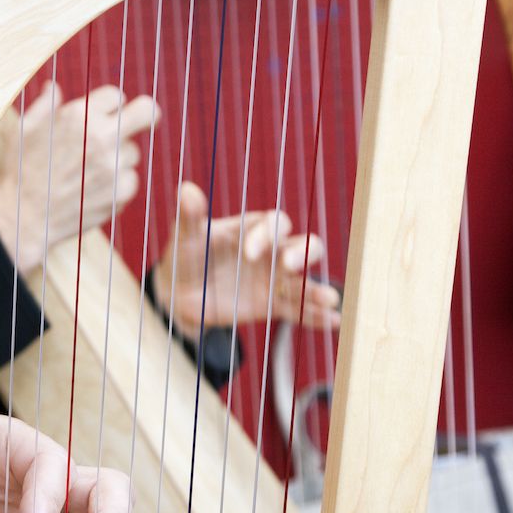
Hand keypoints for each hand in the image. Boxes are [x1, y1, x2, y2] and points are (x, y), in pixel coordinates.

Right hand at [0, 81, 159, 272]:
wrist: (25, 219)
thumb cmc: (21, 171)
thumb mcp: (24, 130)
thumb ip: (45, 105)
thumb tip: (53, 87)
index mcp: (79, 115)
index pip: (116, 96)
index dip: (110, 106)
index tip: (106, 115)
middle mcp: (101, 136)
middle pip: (148, 111)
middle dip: (147, 113)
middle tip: (145, 120)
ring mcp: (114, 165)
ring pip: (132, 152)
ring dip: (117, 158)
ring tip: (87, 173)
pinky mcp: (122, 191)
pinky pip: (130, 179)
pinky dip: (116, 184)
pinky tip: (91, 190)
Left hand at [151, 181, 339, 337]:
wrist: (178, 294)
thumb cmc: (185, 256)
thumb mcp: (185, 237)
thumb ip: (189, 216)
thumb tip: (187, 190)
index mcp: (253, 229)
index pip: (273, 224)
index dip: (267, 235)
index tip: (248, 253)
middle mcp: (270, 252)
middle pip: (303, 246)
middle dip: (301, 254)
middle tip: (287, 266)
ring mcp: (273, 280)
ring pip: (305, 281)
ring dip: (317, 290)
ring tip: (329, 300)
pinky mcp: (270, 305)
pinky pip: (297, 311)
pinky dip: (316, 317)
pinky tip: (334, 322)